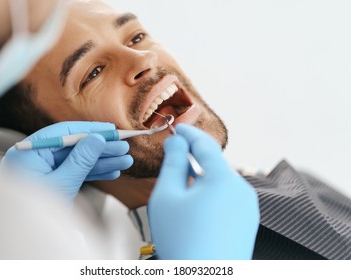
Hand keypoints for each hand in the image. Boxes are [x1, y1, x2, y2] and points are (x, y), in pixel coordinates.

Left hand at [1, 121, 132, 206]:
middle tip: (124, 147)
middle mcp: (35, 158)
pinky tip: (112, 172)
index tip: (112, 131)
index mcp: (28, 153)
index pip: (63, 133)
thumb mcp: (62, 184)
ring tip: (125, 161)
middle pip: (73, 146)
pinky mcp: (53, 182)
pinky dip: (94, 173)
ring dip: (102, 162)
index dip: (90, 130)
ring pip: (78, 160)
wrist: (28, 243)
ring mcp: (44, 170)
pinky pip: (75, 173)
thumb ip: (81, 160)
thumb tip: (98, 138)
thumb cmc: (36, 216)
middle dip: (101, 149)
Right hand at [149, 124, 258, 259]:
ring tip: (181, 197)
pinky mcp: (247, 222)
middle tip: (172, 163)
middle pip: (213, 165)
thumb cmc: (183, 241)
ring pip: (220, 183)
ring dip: (200, 181)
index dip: (188, 133)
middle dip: (192, 161)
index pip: (205, 145)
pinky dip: (210, 196)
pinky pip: (227, 199)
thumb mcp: (168, 196)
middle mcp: (242, 190)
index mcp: (224, 179)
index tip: (177, 127)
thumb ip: (172, 163)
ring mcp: (248, 208)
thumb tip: (176, 142)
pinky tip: (195, 212)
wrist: (204, 279)